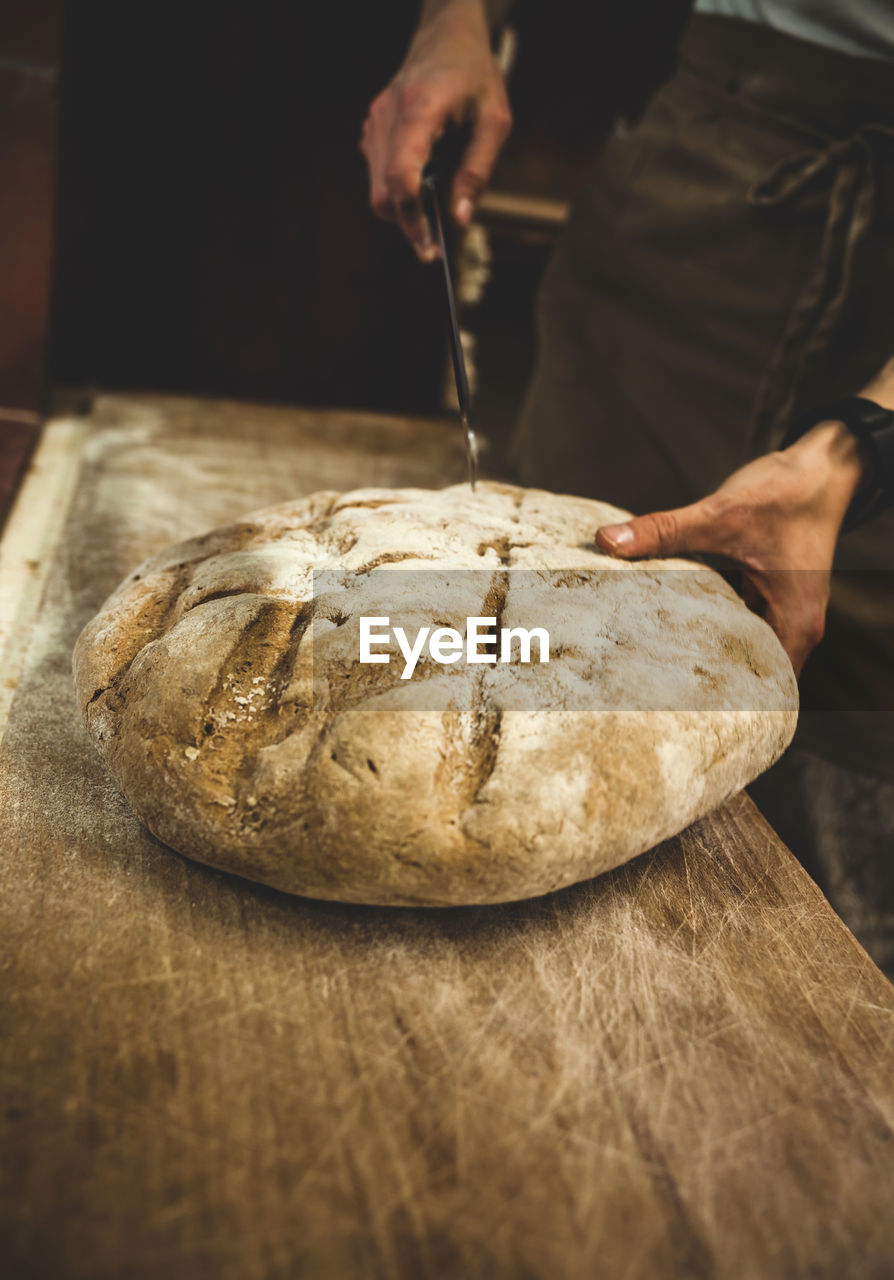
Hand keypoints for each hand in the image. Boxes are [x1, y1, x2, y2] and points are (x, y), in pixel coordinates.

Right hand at [360, 0, 511, 259]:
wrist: (446, 36)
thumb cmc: (475, 75)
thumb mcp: (494, 121)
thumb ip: (478, 171)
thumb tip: (460, 219)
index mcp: (419, 110)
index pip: (401, 176)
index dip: (412, 217)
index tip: (429, 246)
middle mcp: (388, 117)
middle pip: (384, 192)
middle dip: (407, 224)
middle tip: (432, 248)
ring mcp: (375, 123)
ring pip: (377, 188)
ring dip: (401, 211)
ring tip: (430, 221)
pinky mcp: (373, 130)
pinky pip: (377, 174)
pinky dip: (397, 192)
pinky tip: (421, 190)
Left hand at [594, 422, 866, 674]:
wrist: (820, 465)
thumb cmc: (786, 492)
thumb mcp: (720, 514)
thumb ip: (664, 530)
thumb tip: (607, 542)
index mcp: (794, 624)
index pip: (761, 689)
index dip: (719, 701)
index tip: (672, 706)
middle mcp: (795, 627)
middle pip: (749, 676)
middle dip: (703, 682)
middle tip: (650, 691)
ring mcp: (784, 613)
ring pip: (742, 650)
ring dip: (705, 654)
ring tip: (653, 668)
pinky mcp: (770, 596)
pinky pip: (738, 624)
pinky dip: (710, 625)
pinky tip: (672, 626)